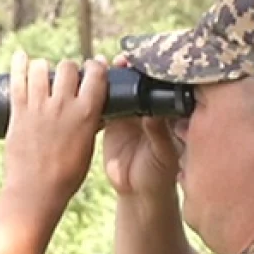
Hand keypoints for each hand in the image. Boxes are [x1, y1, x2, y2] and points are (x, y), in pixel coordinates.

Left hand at [2, 51, 107, 202]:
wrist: (37, 191)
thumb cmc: (67, 175)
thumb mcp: (88, 146)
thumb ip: (91, 125)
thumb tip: (96, 114)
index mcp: (87, 113)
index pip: (96, 74)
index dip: (96, 66)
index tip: (93, 67)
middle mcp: (64, 105)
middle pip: (68, 67)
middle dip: (68, 68)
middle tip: (65, 77)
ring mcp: (39, 107)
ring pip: (41, 69)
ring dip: (43, 66)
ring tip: (43, 72)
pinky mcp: (19, 113)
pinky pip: (17, 81)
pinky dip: (18, 64)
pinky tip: (20, 55)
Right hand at [101, 54, 181, 196]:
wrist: (137, 192)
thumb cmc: (159, 173)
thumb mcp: (163, 154)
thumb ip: (158, 133)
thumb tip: (152, 112)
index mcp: (164, 113)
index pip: (159, 85)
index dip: (152, 71)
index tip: (145, 62)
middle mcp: (148, 109)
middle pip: (139, 80)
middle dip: (131, 67)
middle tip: (122, 60)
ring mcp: (129, 114)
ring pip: (121, 88)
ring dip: (113, 76)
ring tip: (104, 65)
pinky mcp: (111, 122)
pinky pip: (104, 103)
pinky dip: (97, 93)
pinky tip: (89, 83)